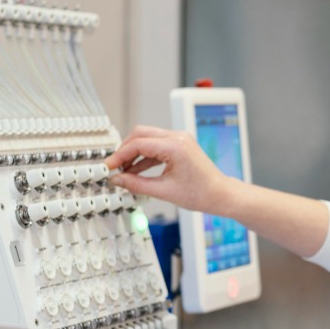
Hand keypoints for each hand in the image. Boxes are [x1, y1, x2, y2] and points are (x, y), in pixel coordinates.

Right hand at [105, 125, 234, 213]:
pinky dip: (144, 157)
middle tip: (114, 167)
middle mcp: (177, 137)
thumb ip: (136, 184)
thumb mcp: (164, 191)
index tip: (109, 166)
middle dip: (124, 150)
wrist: (220, 194)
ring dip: (134, 154)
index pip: (138, 143)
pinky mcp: (179, 145)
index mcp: (175, 146)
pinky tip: (135, 171)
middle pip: (140, 134)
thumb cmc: (201, 193)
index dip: (119, 155)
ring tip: (124, 173)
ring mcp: (179, 139)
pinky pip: (155, 146)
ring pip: (147, 139)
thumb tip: (117, 180)